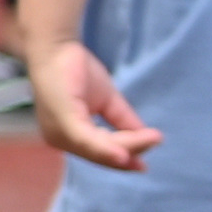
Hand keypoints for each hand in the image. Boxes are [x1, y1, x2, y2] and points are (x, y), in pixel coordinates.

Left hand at [30, 36, 161, 172]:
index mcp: (69, 136)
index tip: (143, 166)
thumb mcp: (106, 100)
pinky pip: (88, 140)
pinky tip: (123, 155)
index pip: (99, 152)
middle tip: (155, 141)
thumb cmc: (75, 70)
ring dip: (127, 147)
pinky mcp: (63, 120)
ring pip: (99, 149)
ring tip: (152, 140)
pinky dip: (107, 149)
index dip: (121, 159)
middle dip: (131, 150)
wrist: (55, 46)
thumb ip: (123, 120)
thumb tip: (146, 137)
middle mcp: (60, 139)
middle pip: (102, 154)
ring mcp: (59, 131)